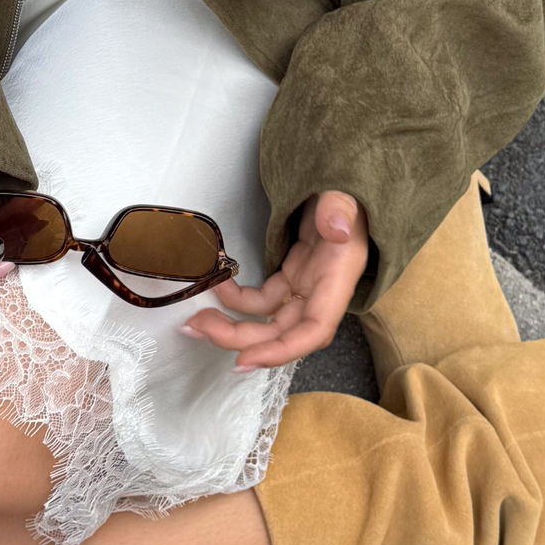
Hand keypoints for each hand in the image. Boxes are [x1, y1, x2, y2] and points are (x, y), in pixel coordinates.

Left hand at [182, 191, 369, 370]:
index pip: (314, 330)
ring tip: (197, 320)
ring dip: (233, 326)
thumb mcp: (345, 196)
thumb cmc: (347, 193)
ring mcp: (306, 285)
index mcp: (339, 278)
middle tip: (199, 329)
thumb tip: (337, 227)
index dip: (281, 351)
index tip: (244, 360)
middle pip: (283, 333)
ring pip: (269, 321)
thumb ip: (340, 208)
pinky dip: (237, 300)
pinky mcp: (293, 275)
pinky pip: (263, 299)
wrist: (344, 184)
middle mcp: (322, 291)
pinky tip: (217, 287)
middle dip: (240, 339)